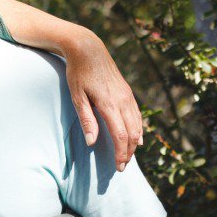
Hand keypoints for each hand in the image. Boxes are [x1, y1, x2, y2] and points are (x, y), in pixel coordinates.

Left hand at [64, 32, 143, 170]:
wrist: (89, 48)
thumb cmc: (78, 72)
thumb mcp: (77, 97)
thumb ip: (86, 120)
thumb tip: (92, 143)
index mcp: (109, 104)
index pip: (120, 136)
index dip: (120, 154)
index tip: (118, 167)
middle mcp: (123, 101)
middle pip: (132, 133)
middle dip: (129, 152)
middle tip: (122, 167)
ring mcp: (127, 96)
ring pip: (138, 125)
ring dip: (135, 143)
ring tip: (128, 156)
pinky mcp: (127, 92)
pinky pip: (137, 115)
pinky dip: (139, 129)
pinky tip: (138, 139)